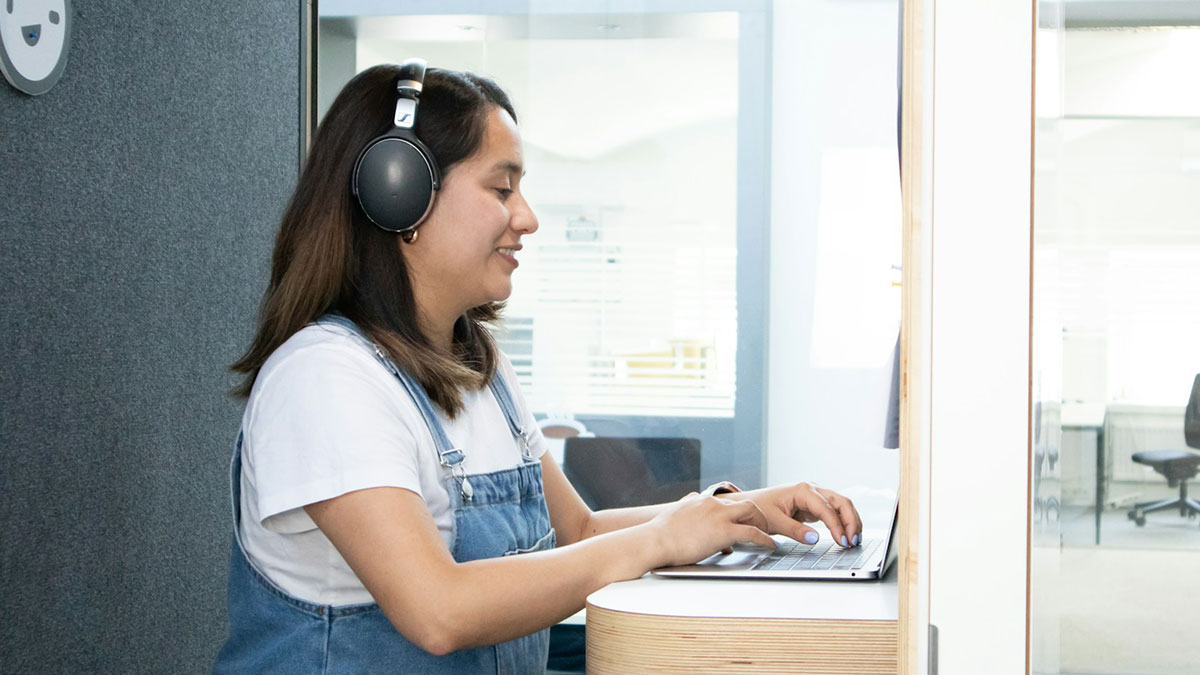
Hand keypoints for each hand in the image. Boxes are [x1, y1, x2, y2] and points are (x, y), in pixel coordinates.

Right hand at [643, 493, 775, 567]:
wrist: (653, 541)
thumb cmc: (659, 535)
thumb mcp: (674, 517)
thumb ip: (687, 514)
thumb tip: (694, 516)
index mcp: (699, 501)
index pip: (725, 502)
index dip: (736, 513)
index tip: (741, 520)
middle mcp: (712, 503)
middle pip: (743, 503)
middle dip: (755, 515)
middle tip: (760, 526)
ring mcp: (719, 515)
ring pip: (751, 511)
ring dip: (762, 523)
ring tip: (768, 535)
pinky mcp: (724, 531)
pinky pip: (752, 532)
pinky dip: (764, 539)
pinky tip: (770, 545)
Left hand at [730, 483, 862, 547]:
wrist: (750, 505)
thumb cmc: (759, 509)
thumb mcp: (774, 521)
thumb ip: (794, 530)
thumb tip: (814, 539)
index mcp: (802, 490)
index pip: (826, 508)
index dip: (837, 526)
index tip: (842, 541)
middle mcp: (812, 490)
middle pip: (841, 502)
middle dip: (850, 521)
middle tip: (853, 541)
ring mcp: (815, 496)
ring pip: (841, 505)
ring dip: (851, 521)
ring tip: (854, 540)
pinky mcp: (815, 505)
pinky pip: (835, 512)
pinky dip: (843, 522)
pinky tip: (847, 535)